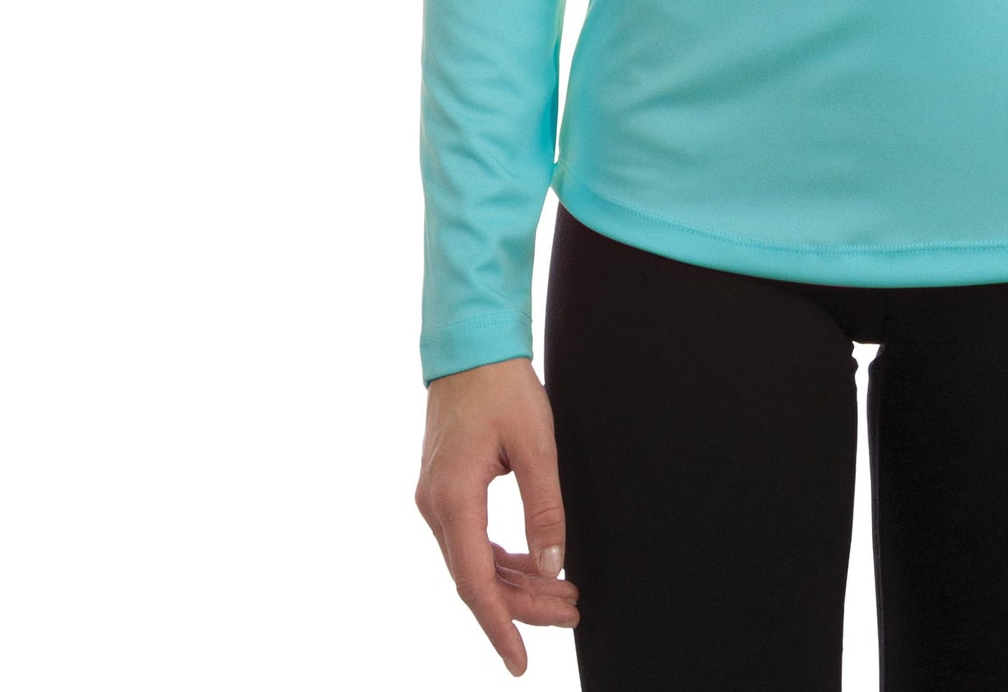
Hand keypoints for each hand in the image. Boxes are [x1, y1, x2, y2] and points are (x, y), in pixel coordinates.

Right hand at [414, 356, 578, 676]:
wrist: (470, 347)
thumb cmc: (502, 387)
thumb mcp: (535, 443)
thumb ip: (545, 507)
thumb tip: (553, 564)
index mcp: (453, 499)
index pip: (475, 582)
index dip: (500, 626)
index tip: (520, 662)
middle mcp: (436, 506)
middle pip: (477, 578)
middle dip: (524, 604)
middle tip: (572, 613)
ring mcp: (436, 499)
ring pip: (474, 562)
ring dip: (517, 582)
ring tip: (565, 595)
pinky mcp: (445, 490)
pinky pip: (471, 540)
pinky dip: (502, 559)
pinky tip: (532, 565)